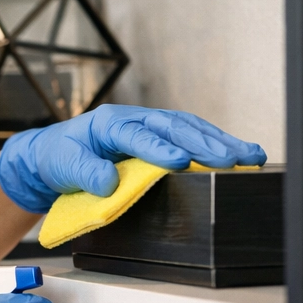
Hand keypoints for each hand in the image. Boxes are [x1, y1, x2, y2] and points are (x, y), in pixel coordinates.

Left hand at [0, 105, 266, 213]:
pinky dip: (214, 145)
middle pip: (174, 126)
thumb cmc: (60, 156)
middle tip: (232, 159)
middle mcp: (134, 119)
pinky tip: (239, 155)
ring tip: (249, 156)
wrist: (52, 154)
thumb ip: (85, 172)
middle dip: (204, 143)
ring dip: (219, 142)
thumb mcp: (63, 164)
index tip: (178, 162)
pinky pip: (190, 138)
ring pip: (189, 130)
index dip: (158, 148)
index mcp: (109, 122)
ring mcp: (149, 126)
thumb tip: (109, 183)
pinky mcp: (159, 138)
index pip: (137, 134)